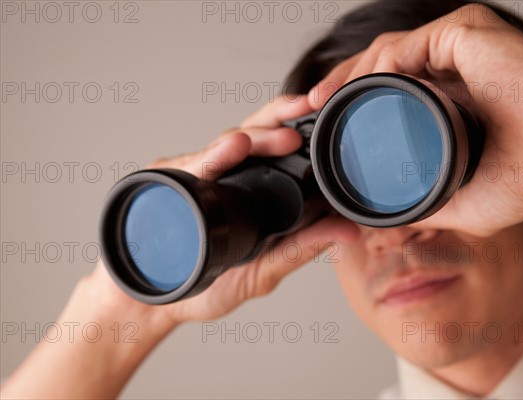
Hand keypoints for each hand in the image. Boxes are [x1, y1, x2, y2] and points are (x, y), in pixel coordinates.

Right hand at [91, 95, 358, 327]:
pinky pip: (194, 166)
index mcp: (254, 187)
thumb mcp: (265, 269)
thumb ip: (301, 248)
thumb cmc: (209, 281)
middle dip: (283, 117)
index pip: (281, 148)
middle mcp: (228, 174)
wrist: (155, 302)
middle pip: (256, 132)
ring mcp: (198, 174)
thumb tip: (350, 232)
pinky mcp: (171, 182)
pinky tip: (232, 147)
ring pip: (227, 143)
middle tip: (309, 106)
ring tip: (284, 135)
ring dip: (257, 136)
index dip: (304, 127)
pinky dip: (214, 156)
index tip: (330, 113)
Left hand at [308, 3, 522, 236]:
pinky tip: (363, 85)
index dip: (351, 101)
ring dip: (350, 71)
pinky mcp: (468, 34)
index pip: (387, 87)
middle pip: (379, 64)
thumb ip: (422, 201)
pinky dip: (383, 60)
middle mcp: (451, 67)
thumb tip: (387, 215)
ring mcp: (459, 47)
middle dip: (339, 83)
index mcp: (448, 97)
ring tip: (323, 99)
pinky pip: (412, 42)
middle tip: (310, 107)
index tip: (321, 122)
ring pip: (388, 50)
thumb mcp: (457, 197)